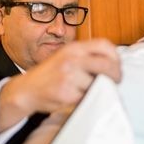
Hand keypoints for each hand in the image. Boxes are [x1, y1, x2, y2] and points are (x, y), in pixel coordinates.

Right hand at [0, 39, 119, 131]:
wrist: (27, 89)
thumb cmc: (51, 74)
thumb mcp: (66, 56)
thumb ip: (86, 56)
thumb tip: (114, 64)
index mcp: (74, 48)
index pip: (104, 45)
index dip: (115, 56)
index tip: (116, 66)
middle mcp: (72, 59)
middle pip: (107, 65)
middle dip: (116, 75)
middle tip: (116, 81)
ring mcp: (69, 76)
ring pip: (98, 83)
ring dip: (97, 88)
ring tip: (86, 89)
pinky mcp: (67, 93)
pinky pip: (87, 96)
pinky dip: (85, 98)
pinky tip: (75, 95)